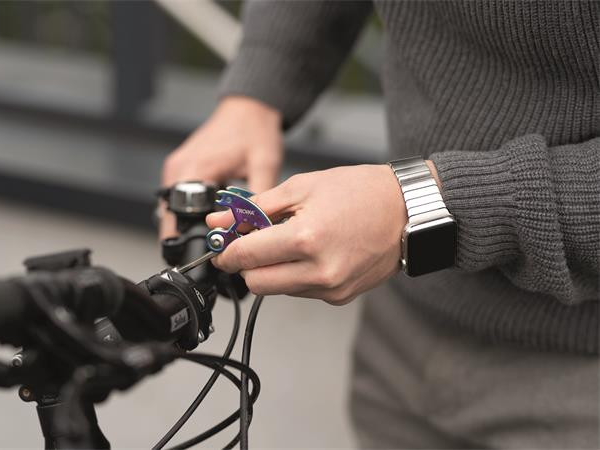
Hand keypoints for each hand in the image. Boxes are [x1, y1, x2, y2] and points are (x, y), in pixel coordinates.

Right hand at [160, 96, 282, 238]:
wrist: (249, 107)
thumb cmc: (254, 130)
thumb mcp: (263, 166)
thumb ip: (258, 201)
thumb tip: (257, 232)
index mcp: (193, 169)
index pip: (176, 218)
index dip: (185, 242)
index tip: (200, 257)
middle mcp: (178, 169)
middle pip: (170, 218)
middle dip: (186, 238)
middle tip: (211, 251)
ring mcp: (176, 168)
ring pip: (173, 210)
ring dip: (187, 225)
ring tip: (212, 235)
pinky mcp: (181, 168)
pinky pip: (179, 198)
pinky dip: (190, 212)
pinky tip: (210, 217)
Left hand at [206, 164, 418, 304]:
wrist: (409, 211)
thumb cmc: (360, 192)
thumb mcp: (302, 187)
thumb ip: (255, 207)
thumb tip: (221, 221)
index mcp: (306, 239)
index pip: (246, 257)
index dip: (226, 251)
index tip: (222, 245)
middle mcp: (319, 271)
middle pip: (256, 283)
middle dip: (246, 264)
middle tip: (251, 242)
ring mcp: (331, 288)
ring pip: (277, 290)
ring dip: (271, 269)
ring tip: (289, 240)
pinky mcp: (340, 296)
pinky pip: (301, 291)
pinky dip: (295, 274)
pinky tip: (310, 252)